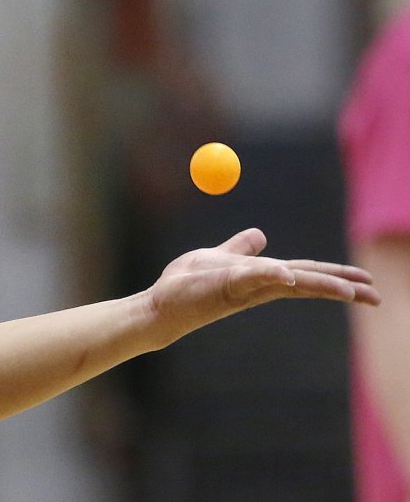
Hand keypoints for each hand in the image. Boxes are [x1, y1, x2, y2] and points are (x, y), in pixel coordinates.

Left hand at [143, 228, 379, 347]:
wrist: (159, 302)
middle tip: (377, 296)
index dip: (334, 276)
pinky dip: (271, 276)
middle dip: (342, 287)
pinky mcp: (224, 287)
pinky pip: (252, 279)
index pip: (303, 274)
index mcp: (259, 277)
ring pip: (289, 284)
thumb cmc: (185, 284)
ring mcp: (242, 288)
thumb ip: (239, 249)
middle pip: (306, 282)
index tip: (365, 282)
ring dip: (321, 285)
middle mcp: (257, 286)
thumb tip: (260, 235)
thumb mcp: (217, 259)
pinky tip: (289, 277)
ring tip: (353, 292)